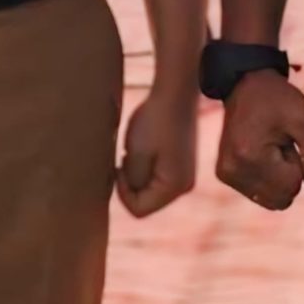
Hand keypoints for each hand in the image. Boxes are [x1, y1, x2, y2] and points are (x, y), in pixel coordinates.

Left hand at [117, 85, 197, 217]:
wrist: (175, 93)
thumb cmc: (154, 121)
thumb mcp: (136, 154)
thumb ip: (131, 181)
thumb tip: (128, 192)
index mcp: (175, 187)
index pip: (139, 210)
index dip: (122, 192)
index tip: (118, 166)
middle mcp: (184, 187)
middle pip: (146, 201)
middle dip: (130, 183)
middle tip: (124, 157)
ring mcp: (185, 175)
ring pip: (150, 189)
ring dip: (136, 173)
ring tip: (133, 149)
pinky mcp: (181, 164)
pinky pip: (157, 177)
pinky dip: (145, 166)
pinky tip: (142, 146)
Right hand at [215, 69, 303, 210]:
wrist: (244, 84)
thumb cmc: (276, 99)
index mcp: (250, 157)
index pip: (292, 186)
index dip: (298, 164)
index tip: (289, 142)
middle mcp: (233, 171)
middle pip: (280, 199)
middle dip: (288, 175)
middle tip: (281, 146)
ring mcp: (226, 174)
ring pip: (270, 199)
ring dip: (278, 178)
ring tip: (271, 149)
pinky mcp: (225, 174)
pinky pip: (258, 193)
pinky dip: (266, 178)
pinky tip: (261, 154)